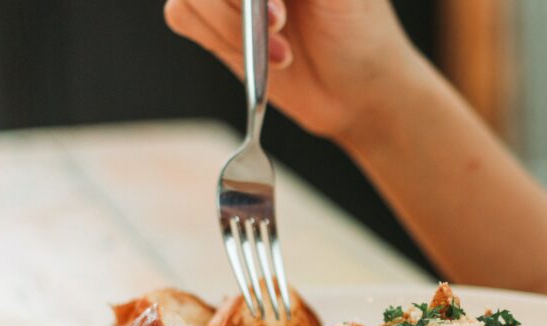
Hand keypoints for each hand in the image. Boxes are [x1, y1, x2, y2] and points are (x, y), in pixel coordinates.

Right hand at [164, 0, 427, 137]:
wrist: (359, 95)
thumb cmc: (364, 33)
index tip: (279, 10)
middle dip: (241, 2)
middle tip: (281, 23)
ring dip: (232, 25)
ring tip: (282, 52)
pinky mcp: (215, 26)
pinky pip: (182, 14)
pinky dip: (217, 37)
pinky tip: (266, 59)